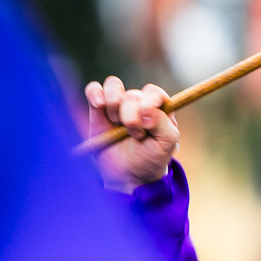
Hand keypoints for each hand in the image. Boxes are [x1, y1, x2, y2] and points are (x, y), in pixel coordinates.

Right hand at [84, 75, 178, 191]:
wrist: (128, 175)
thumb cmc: (150, 158)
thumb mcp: (167, 144)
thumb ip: (164, 124)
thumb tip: (147, 110)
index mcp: (158, 108)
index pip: (154, 93)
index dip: (149, 105)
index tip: (147, 125)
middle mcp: (138, 103)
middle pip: (133, 94)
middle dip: (131, 117)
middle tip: (134, 135)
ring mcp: (118, 105)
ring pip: (113, 85)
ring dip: (114, 104)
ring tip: (116, 123)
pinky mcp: (98, 110)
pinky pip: (94, 89)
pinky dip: (95, 94)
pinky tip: (99, 106)